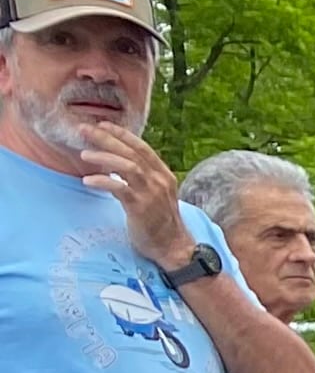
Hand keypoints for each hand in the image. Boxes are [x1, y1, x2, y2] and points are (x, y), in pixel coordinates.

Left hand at [82, 122, 194, 270]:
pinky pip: (120, 189)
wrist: (173, 247)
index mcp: (163, 175)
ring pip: (127, 166)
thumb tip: (119, 165)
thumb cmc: (160, 222)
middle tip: (85, 130)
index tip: (103, 125)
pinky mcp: (141, 207)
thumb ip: (143, 178)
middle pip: (132, 153)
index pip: (142, 148)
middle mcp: (160, 180)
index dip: (122, 135)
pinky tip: (88, 181)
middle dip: (107, 139)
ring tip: (84, 154)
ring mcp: (151, 193)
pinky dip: (103, 182)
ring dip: (104, 158)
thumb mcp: (156, 194)